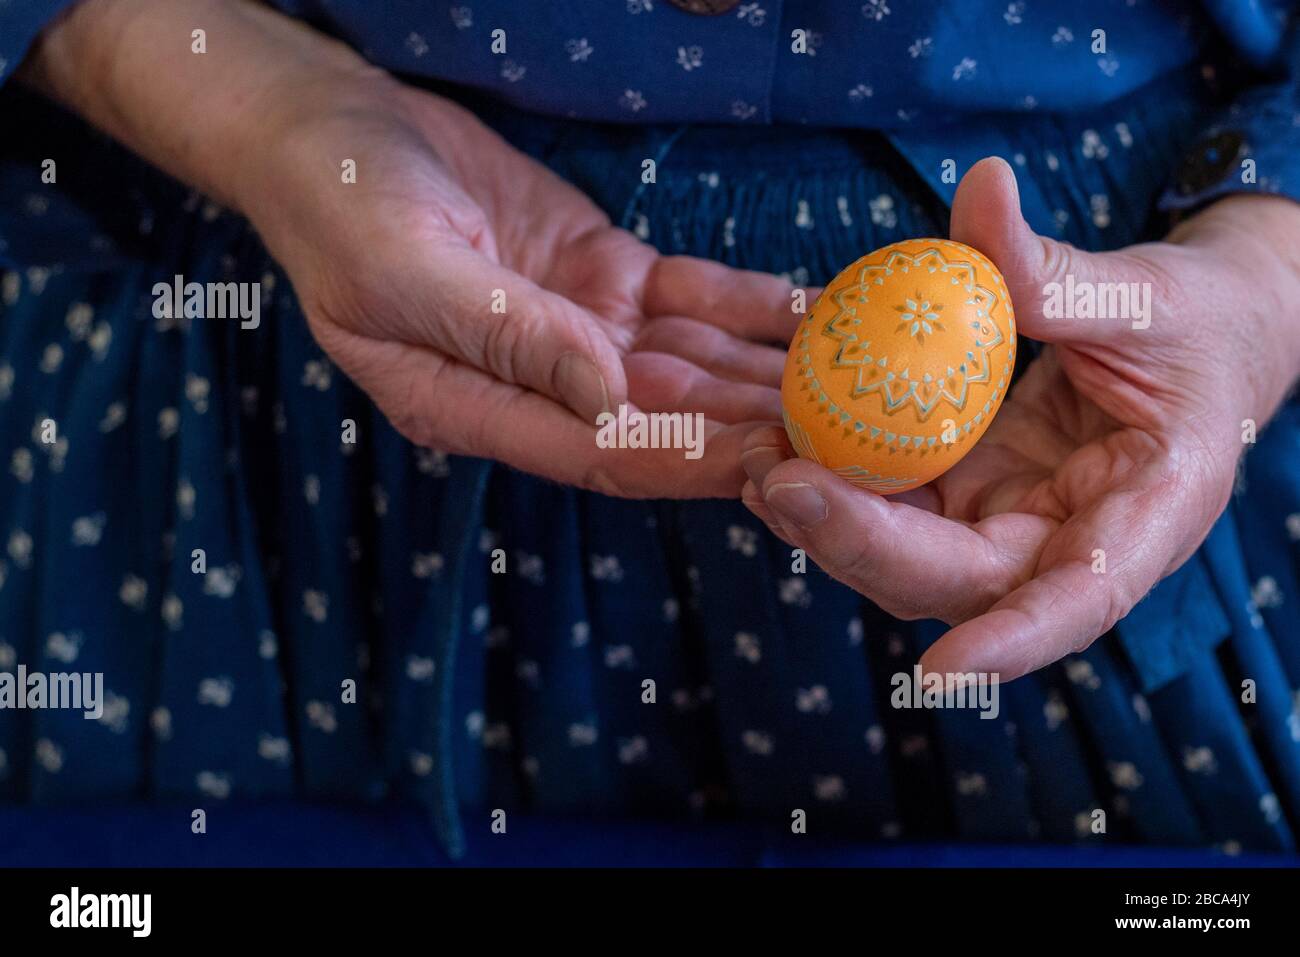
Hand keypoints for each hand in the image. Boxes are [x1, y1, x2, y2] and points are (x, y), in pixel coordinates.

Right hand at [26, 0, 797, 498]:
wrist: (334, 128)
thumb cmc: (341, 204)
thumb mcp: (406, 272)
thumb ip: (509, 337)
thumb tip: (610, 397)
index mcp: (480, 407)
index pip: (601, 454)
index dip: (685, 463)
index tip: (765, 463)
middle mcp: (541, 383)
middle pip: (662, 422)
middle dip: (745, 427)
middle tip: (837, 430)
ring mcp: (579, 328)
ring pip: (686, 366)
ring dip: (760, 375)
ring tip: (851, 381)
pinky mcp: (604, 274)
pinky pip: (687, 301)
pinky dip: (745, 307)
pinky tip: (809, 316)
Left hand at [742, 157, 1299, 681]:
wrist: (1197, 342)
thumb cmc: (1194, 325)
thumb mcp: (1142, 294)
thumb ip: (1057, 268)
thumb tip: (980, 186)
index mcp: (1146, 517)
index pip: (1081, 598)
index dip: (1014, 640)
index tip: (942, 670)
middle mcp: (1067, 543)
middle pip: (955, 581)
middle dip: (860, 546)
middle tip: (777, 482)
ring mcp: (1008, 525)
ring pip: (906, 556)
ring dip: (827, 520)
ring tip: (757, 459)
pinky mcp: (965, 498)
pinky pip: (892, 504)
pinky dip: (835, 481)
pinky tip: (777, 439)